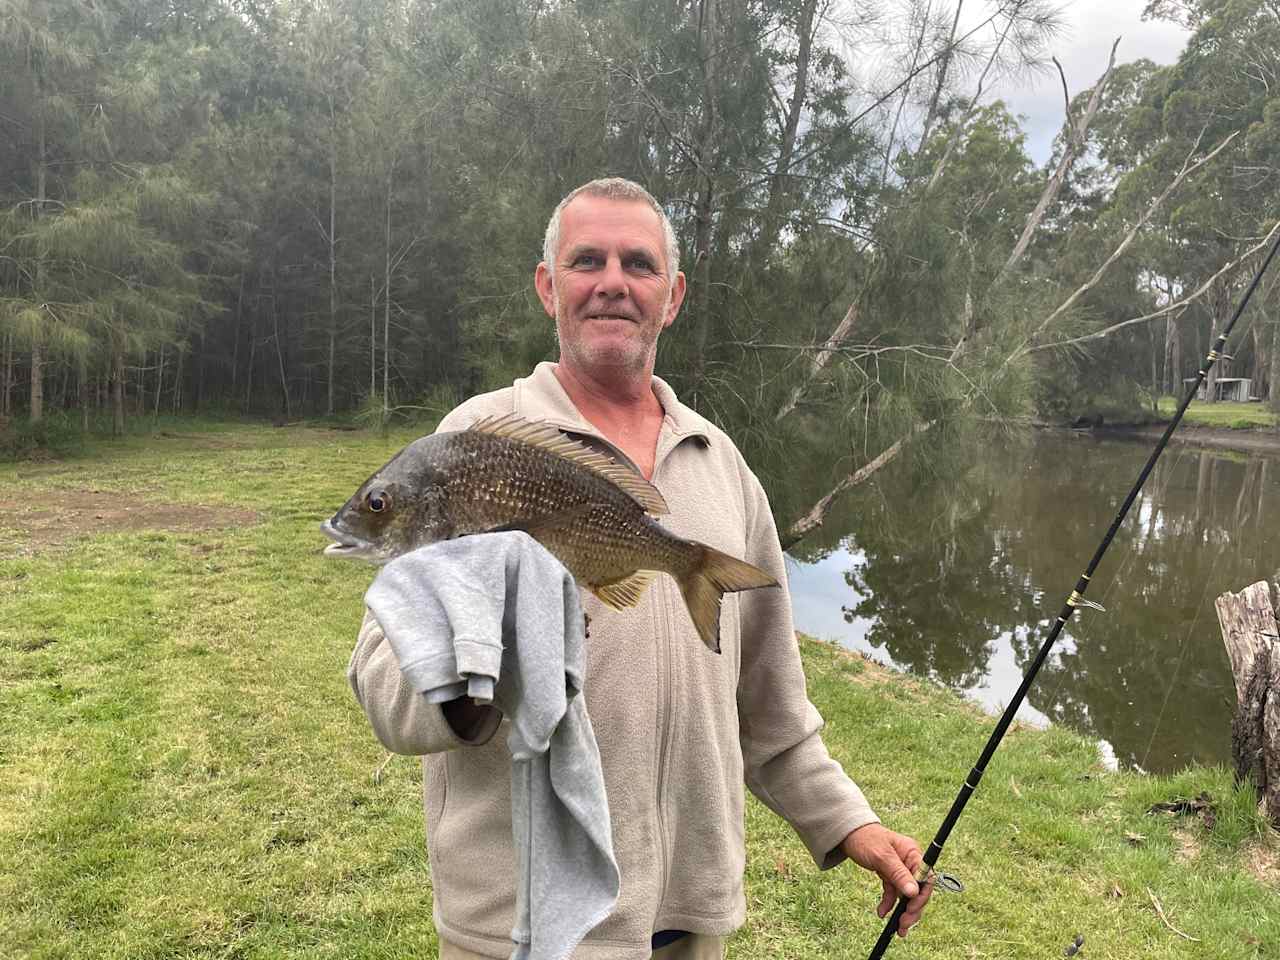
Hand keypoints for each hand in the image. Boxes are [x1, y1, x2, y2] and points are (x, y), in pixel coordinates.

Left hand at [840, 823, 932, 937]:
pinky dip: (889, 904)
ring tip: (898, 927)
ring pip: (906, 895)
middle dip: (912, 909)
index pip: (926, 879)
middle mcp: (909, 862)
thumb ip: (898, 873)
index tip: (912, 910)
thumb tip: (914, 892)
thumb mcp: (881, 856)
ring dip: (903, 911)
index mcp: (913, 853)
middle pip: (918, 890)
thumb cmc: (865, 838)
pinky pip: (893, 893)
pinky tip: (882, 913)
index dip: (921, 896)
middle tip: (903, 925)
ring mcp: (900, 870)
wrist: (848, 834)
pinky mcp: (890, 875)